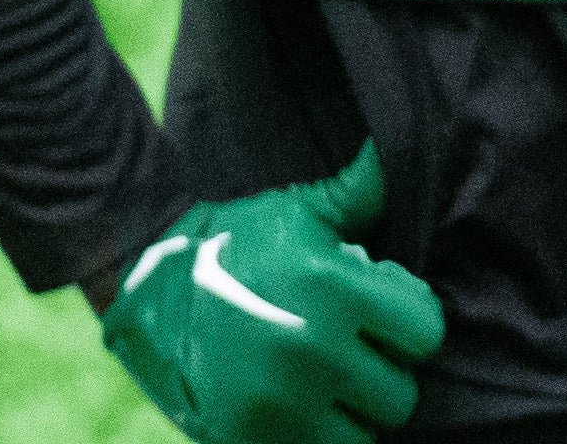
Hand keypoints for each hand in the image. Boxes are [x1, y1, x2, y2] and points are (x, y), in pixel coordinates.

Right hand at [101, 143, 445, 443]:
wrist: (140, 280)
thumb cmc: (232, 242)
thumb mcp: (292, 211)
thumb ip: (355, 193)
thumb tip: (390, 151)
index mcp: (330, 286)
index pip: (427, 330)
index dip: (404, 319)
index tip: (375, 312)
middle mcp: (311, 346)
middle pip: (399, 390)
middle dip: (376, 369)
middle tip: (340, 348)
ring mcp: (282, 399)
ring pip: (368, 431)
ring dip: (349, 411)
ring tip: (316, 379)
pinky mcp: (255, 435)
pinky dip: (316, 434)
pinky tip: (294, 404)